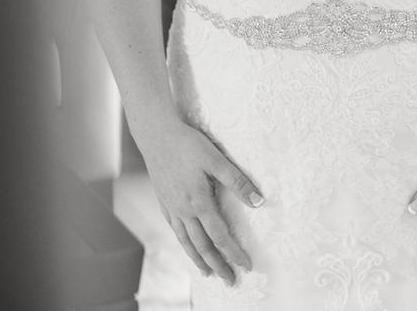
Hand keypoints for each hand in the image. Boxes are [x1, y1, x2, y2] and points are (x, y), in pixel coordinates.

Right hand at [137, 118, 262, 284]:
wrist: (157, 136)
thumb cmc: (189, 145)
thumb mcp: (217, 160)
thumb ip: (238, 181)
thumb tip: (259, 202)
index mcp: (199, 202)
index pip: (220, 236)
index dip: (234, 252)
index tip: (246, 265)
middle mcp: (183, 211)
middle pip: (203, 246)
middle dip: (219, 265)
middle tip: (231, 281)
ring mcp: (172, 208)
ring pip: (186, 242)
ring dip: (199, 260)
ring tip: (209, 273)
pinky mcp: (164, 202)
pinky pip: (176, 231)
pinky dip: (184, 244)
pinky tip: (189, 247)